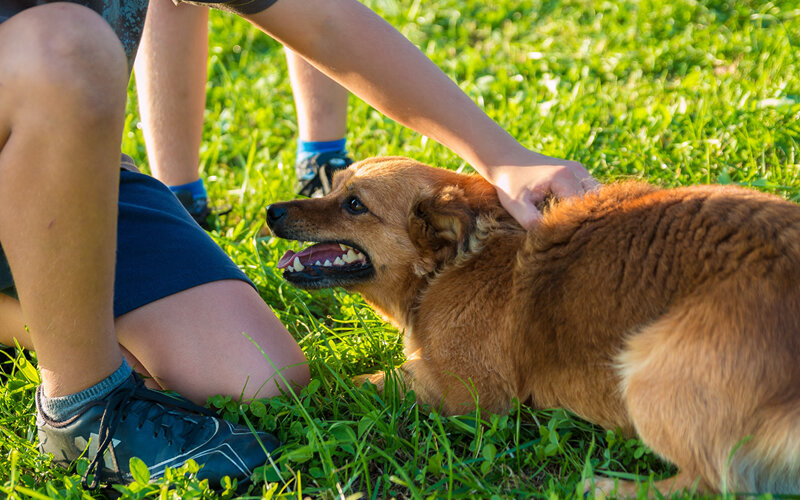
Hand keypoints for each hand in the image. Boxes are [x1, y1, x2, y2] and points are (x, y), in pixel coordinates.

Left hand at [484, 152, 598, 228]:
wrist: (506, 160)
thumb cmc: (510, 184)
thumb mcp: (517, 205)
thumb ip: (532, 222)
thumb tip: (550, 239)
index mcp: (564, 178)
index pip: (582, 210)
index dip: (576, 227)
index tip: (565, 239)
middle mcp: (577, 171)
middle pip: (594, 203)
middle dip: (585, 221)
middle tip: (574, 237)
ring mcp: (579, 169)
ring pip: (596, 197)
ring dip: (588, 212)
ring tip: (573, 227)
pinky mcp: (577, 171)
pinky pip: (590, 191)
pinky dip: (585, 204)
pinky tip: (572, 215)